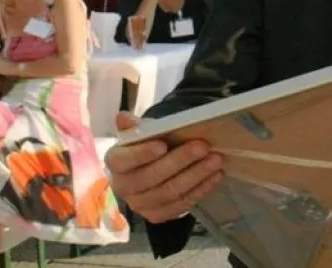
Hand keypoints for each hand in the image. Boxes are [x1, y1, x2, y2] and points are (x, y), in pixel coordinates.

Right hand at [106, 112, 224, 222]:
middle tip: (203, 147)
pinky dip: (200, 189)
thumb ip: (133, 127)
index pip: (124, 160)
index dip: (142, 154)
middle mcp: (123, 187)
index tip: (162, 145)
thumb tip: (123, 117)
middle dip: (180, 161)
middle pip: (152, 176)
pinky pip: (181, 205)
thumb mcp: (140, 134)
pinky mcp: (156, 215)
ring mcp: (140, 205)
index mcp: (116, 163)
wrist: (151, 169)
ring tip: (215, 160)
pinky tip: (215, 176)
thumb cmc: (147, 148)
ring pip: (169, 192)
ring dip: (196, 175)